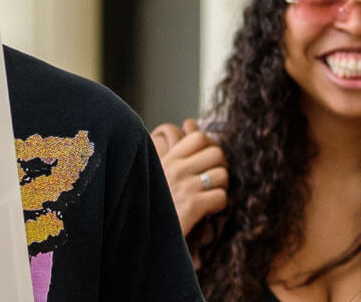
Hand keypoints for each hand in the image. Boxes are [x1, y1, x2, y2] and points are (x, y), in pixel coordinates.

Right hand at [150, 119, 227, 234]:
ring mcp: (184, 187)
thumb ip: (175, 153)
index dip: (211, 147)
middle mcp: (176, 169)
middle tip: (213, 181)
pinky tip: (206, 212)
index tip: (208, 162)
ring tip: (209, 197)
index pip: (200, 137)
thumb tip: (191, 123)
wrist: (138, 238)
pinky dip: (218, 206)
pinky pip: (221, 197)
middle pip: (217, 153)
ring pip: (223, 175)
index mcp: (167, 159)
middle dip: (221, 167)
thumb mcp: (157, 174)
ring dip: (221, 188)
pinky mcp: (192, 206)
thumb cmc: (150, 206)